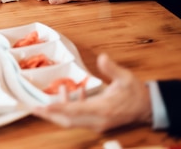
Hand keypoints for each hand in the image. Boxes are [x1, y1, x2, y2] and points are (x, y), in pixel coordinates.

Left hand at [32, 54, 151, 131]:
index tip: (43, 107)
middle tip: (33, 108)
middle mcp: (98, 120)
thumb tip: (102, 58)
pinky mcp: (97, 121)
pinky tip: (69, 90)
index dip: (58, 108)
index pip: (75, 111)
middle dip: (50, 114)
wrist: (147, 107)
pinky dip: (69, 105)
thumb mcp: (126, 78)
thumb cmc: (136, 93)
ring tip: (46, 98)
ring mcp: (97, 123)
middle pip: (68, 120)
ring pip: (71, 120)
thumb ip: (112, 69)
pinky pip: (78, 117)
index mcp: (103, 109)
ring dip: (58, 109)